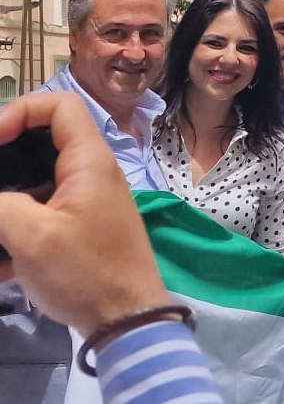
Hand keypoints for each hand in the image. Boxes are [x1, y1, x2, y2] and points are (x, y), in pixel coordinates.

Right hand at [0, 92, 170, 337]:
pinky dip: (16, 229)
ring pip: (35, 183)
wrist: (127, 320)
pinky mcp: (82, 229)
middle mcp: (93, 174)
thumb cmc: (85, 271)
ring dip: (6, 202)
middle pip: (43, 141)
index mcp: (90, 162)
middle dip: (4, 158)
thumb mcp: (30, 235)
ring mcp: (89, 202)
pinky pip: (41, 214)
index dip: (19, 111)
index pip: (60, 106)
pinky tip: (1, 264)